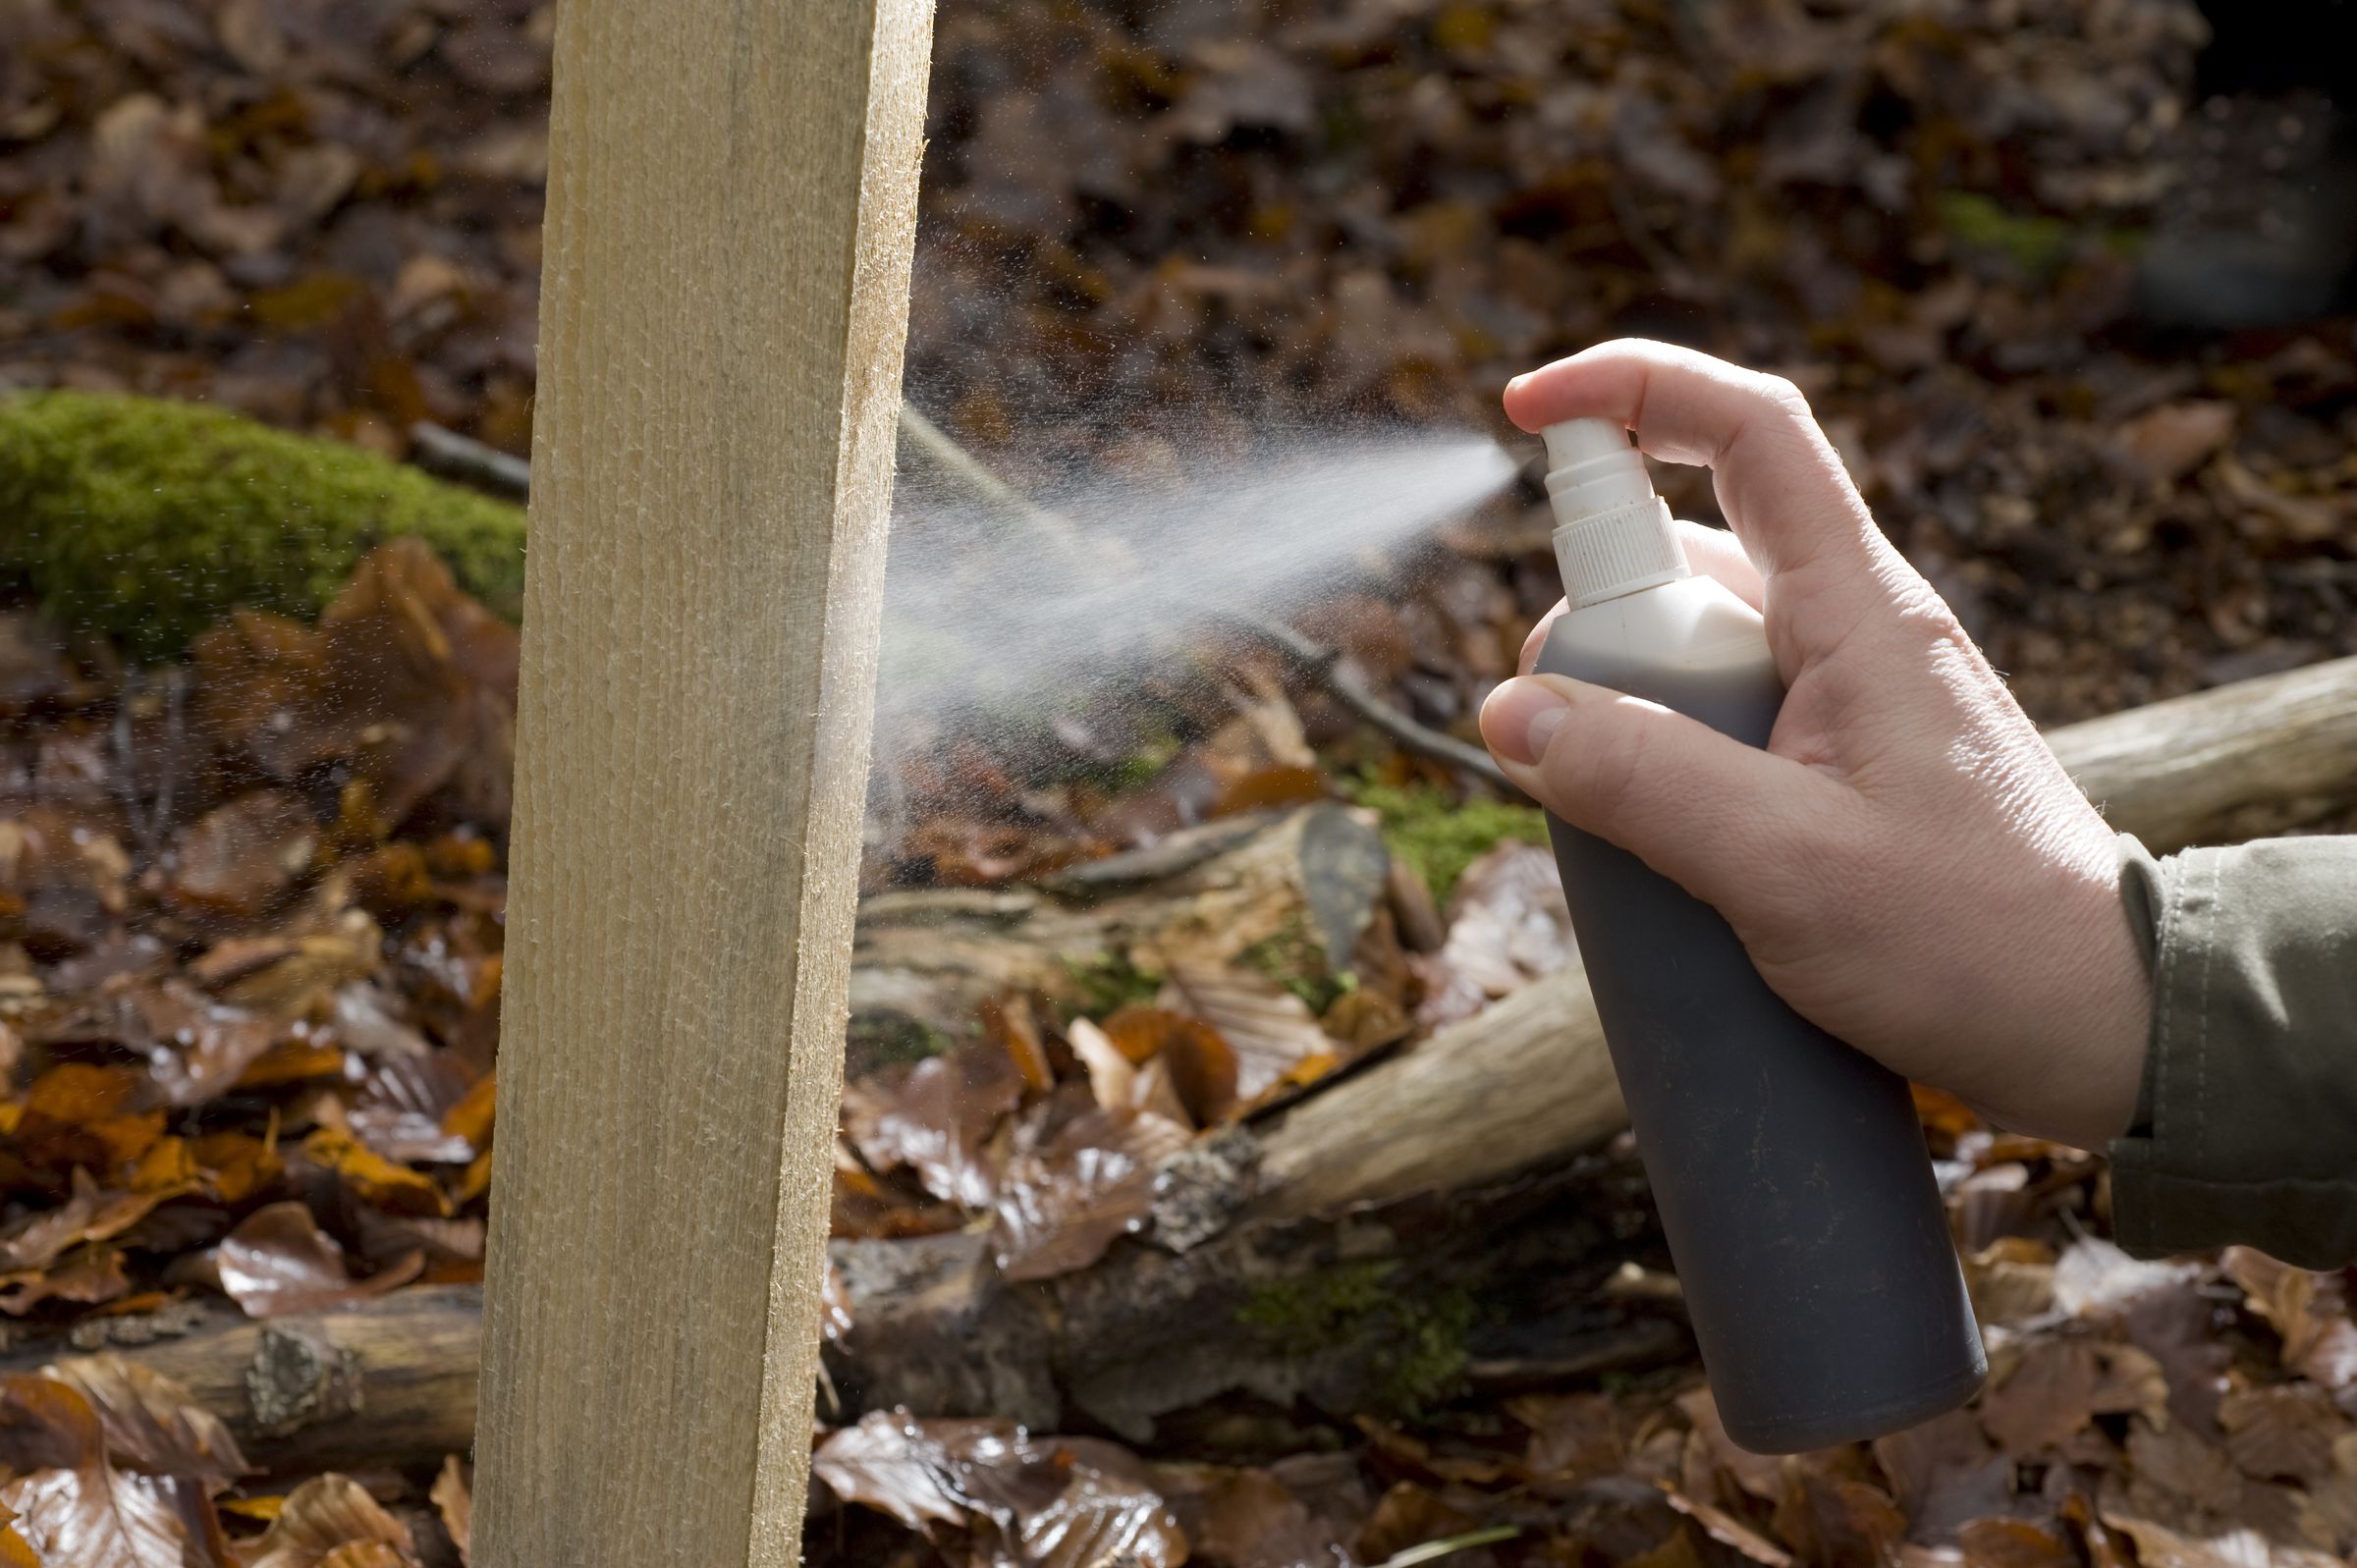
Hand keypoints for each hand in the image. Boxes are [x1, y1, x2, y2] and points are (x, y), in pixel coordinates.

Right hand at [1479, 340, 2149, 1149]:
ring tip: (1616, 824)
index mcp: (1860, 610)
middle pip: (1692, 556)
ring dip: (1632, 712)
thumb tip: (1511, 713)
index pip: (1748, 430)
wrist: (2104, 1030)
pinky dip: (1671, 769)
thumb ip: (1640, 780)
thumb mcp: (1782, 866)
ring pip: (1702, 652)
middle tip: (1563, 734)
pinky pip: (1731, 729)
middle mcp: (1859, 632)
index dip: (1635, 388)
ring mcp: (1857, 702)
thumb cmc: (1973, 942)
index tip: (1530, 409)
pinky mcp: (1852, 771)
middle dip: (1600, 622)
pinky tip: (1661, 860)